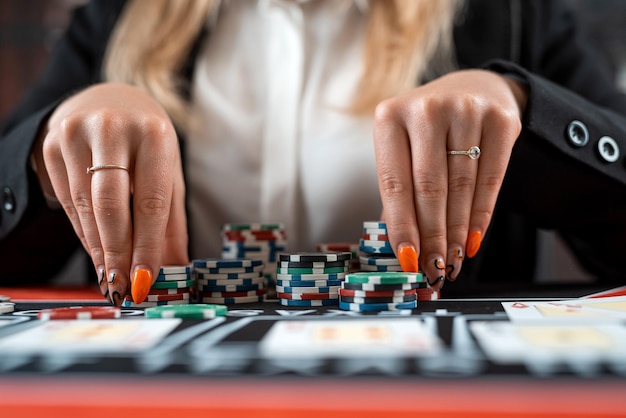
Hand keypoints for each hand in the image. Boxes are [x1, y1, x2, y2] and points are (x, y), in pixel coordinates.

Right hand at [31, 83, 188, 305]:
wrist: (108, 101)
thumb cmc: (147, 145)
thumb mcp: (169, 174)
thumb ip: (171, 221)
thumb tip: (176, 269)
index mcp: (154, 135)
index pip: (150, 201)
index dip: (147, 246)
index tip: (145, 280)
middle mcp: (114, 129)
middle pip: (111, 205)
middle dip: (116, 254)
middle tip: (122, 288)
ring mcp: (77, 134)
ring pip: (85, 206)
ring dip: (97, 248)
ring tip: (109, 278)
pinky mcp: (52, 144)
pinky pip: (67, 200)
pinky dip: (83, 231)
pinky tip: (94, 250)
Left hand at [373, 70, 527, 289]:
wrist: (474, 89)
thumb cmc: (429, 130)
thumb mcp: (404, 148)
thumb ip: (400, 191)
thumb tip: (401, 248)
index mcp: (390, 117)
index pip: (394, 183)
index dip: (401, 226)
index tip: (407, 259)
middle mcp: (426, 109)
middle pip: (429, 187)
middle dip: (432, 235)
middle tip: (434, 267)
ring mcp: (465, 109)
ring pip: (461, 186)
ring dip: (456, 231)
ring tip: (452, 259)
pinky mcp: (500, 119)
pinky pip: (491, 179)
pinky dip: (481, 215)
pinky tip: (472, 239)